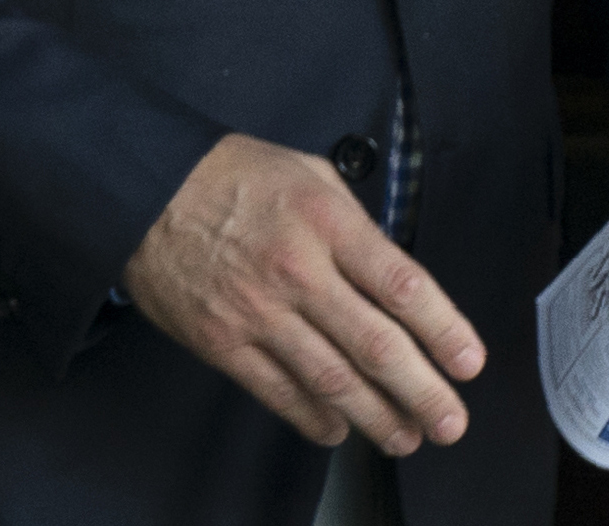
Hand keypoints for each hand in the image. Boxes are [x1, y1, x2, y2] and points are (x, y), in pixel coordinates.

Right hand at [122, 133, 486, 454]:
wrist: (140, 187)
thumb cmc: (226, 175)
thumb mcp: (305, 172)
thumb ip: (354, 222)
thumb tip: (392, 276)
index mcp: (325, 220)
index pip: (402, 287)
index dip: (446, 332)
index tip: (468, 362)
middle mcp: (296, 269)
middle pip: (377, 345)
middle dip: (425, 392)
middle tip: (451, 421)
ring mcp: (257, 310)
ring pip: (333, 380)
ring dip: (378, 417)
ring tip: (407, 436)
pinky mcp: (221, 340)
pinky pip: (278, 392)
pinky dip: (314, 418)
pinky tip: (339, 428)